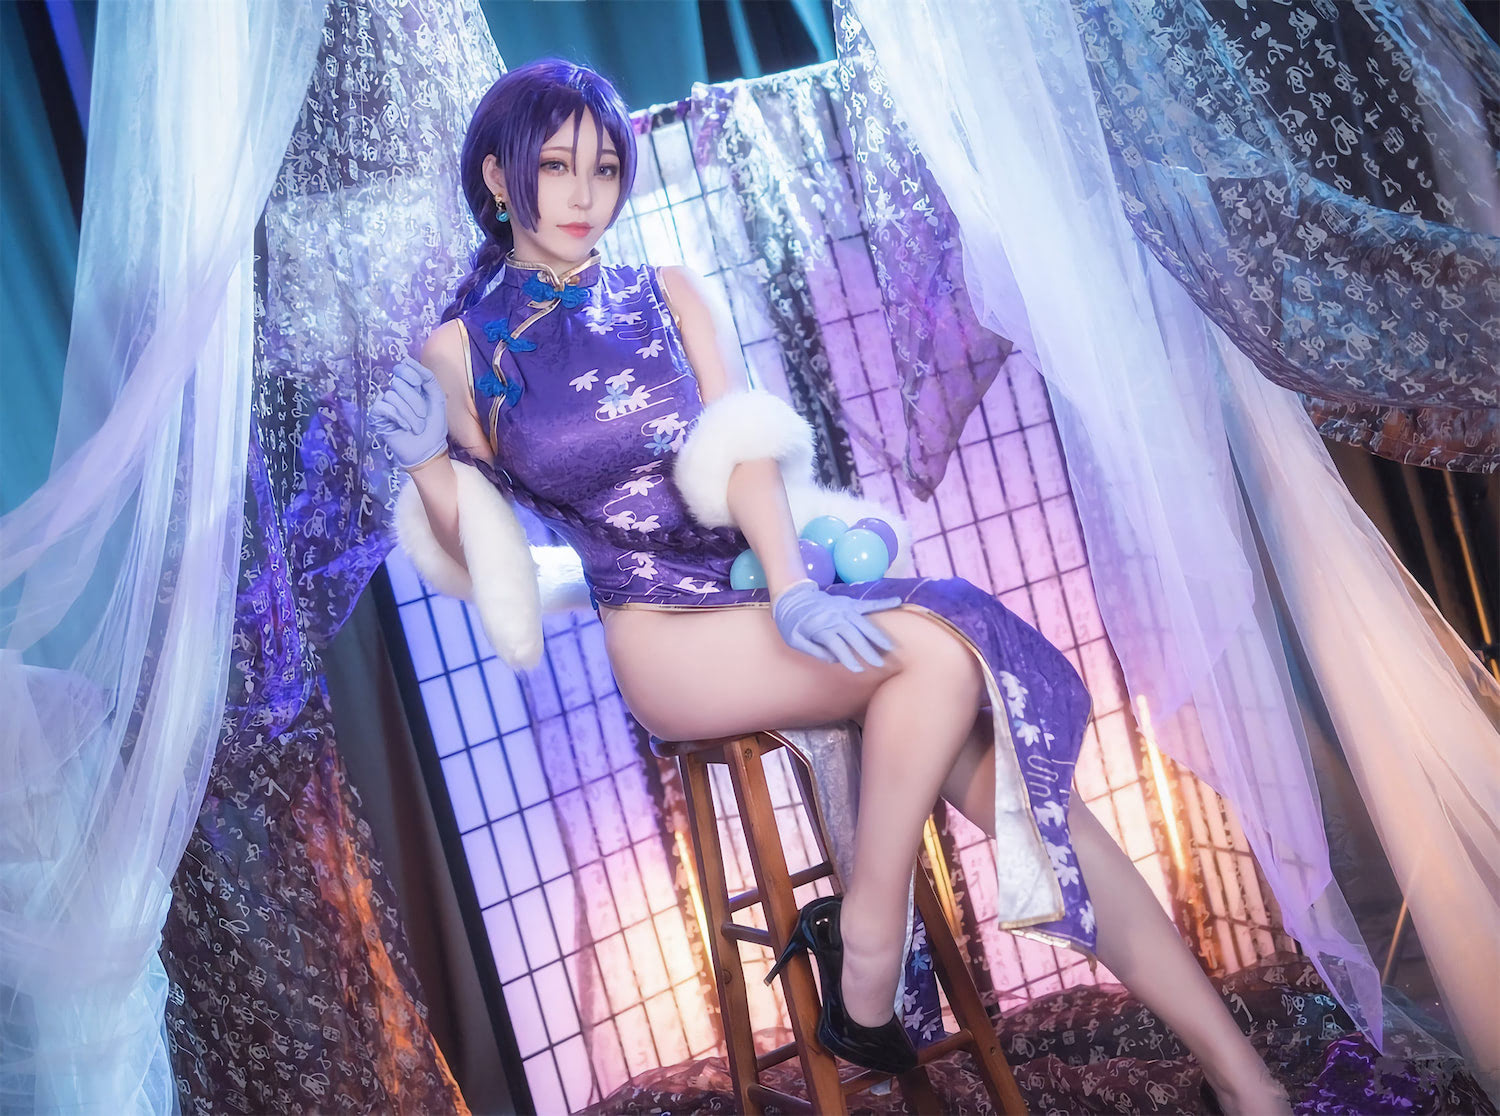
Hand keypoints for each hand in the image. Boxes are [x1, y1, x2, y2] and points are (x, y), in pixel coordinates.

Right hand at [371, 356, 448, 469]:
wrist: (428, 450)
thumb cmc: (434, 426)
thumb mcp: (436, 398)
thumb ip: (427, 378)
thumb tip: (407, 360)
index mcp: (410, 387)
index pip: (402, 368)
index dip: (409, 372)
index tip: (419, 382)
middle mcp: (396, 393)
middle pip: (399, 383)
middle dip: (415, 401)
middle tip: (422, 416)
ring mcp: (386, 404)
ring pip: (392, 396)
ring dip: (409, 414)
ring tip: (416, 426)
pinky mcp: (378, 416)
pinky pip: (383, 407)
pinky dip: (397, 417)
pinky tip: (404, 427)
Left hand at [772, 580, 901, 672]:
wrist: (792, 596)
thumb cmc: (792, 622)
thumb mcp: (794, 640)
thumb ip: (813, 651)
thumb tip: (834, 660)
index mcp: (820, 627)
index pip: (838, 645)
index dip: (849, 658)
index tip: (859, 670)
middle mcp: (834, 617)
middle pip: (854, 635)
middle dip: (867, 651)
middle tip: (879, 664)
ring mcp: (843, 608)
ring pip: (864, 622)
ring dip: (877, 635)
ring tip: (890, 647)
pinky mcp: (848, 602)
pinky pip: (867, 603)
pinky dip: (882, 603)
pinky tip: (898, 602)